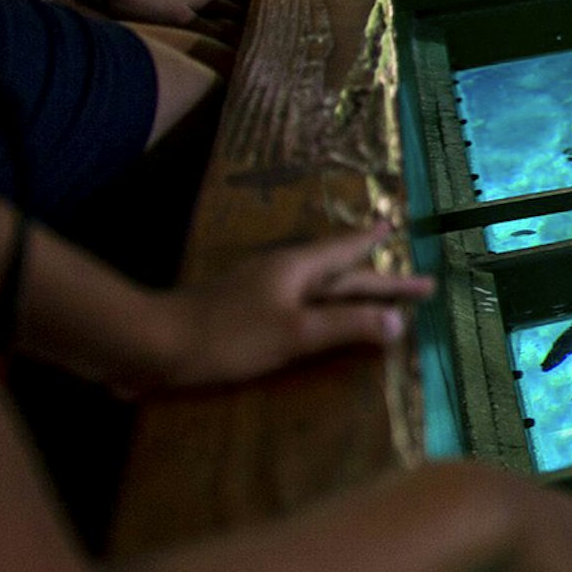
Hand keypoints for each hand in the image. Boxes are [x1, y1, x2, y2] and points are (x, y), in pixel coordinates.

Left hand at [146, 220, 433, 391]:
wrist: (156, 344)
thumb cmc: (229, 335)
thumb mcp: (295, 332)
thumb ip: (347, 326)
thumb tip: (398, 321)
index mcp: (297, 269)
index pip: (348, 253)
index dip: (374, 244)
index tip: (399, 227)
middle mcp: (282, 272)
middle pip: (339, 270)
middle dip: (377, 276)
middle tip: (415, 282)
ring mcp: (260, 289)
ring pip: (318, 284)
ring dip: (348, 287)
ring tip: (371, 290)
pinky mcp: (244, 311)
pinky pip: (299, 302)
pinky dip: (323, 306)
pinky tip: (319, 317)